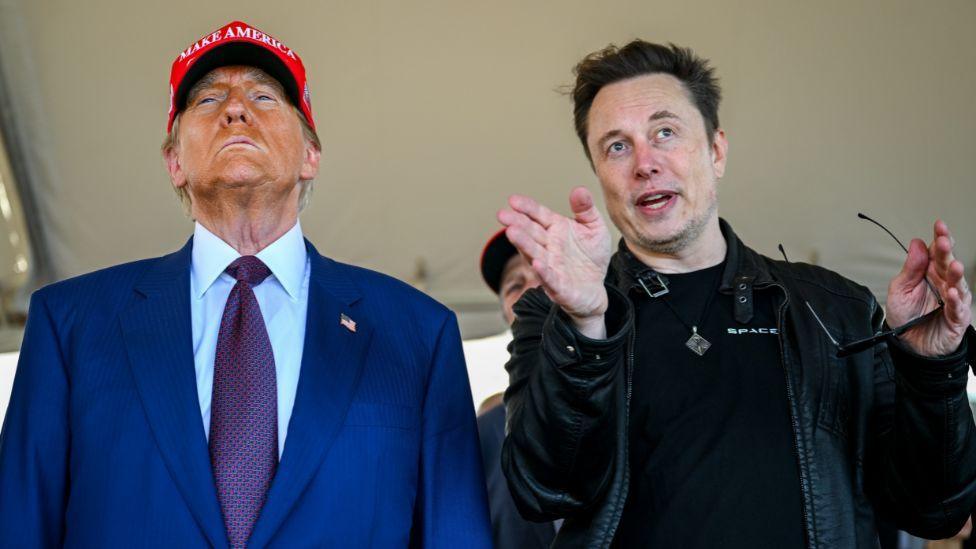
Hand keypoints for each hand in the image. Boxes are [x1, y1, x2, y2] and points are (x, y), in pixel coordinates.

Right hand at [497, 187, 611, 337]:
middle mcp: (549, 246)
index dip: (526, 208)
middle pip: (531, 232)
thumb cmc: (591, 256)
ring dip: (523, 243)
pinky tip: (536, 263)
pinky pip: (549, 278)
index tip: (513, 200)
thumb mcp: (594, 228)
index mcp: (556, 229)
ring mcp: (551, 266)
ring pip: (534, 253)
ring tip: (511, 232)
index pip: (538, 215)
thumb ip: (586, 209)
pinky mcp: (558, 286)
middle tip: (502, 215)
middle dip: (517, 223)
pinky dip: (543, 271)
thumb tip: (579, 190)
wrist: (595, 289)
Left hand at [886, 220, 971, 356]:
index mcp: (930, 273)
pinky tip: (952, 293)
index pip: (938, 252)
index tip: (939, 225)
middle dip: (947, 252)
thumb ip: (910, 268)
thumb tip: (916, 243)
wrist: (909, 345)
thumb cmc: (906, 316)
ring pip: (958, 284)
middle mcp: (944, 283)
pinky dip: (955, 301)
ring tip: (954, 265)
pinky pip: (958, 308)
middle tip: (943, 241)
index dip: (940, 238)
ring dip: (956, 274)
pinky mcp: (956, 318)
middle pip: (948, 264)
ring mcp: (953, 300)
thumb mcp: (899, 289)